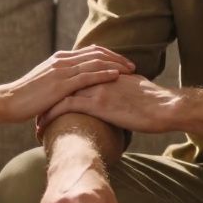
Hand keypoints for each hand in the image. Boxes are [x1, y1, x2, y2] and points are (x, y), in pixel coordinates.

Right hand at [0, 46, 134, 121]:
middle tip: (133, 66)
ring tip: (131, 70)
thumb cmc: (26, 97)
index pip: (90, 51)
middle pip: (96, 53)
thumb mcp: (45, 84)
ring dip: (115, 65)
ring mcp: (62, 70)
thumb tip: (73, 87)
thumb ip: (60, 81)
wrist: (9, 101)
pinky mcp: (61, 83)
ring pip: (95, 62)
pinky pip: (87, 75)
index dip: (109, 55)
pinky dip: (104, 73)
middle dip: (117, 58)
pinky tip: (117, 76)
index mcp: (60, 59)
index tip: (122, 62)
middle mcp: (62, 60)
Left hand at [38, 74, 178, 133]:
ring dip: (46, 108)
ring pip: (61, 94)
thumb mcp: (134, 89)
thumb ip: (121, 87)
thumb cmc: (155, 103)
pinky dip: (52, 116)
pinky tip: (42, 128)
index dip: (61, 89)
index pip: (75, 76)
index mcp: (105, 73)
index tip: (49, 101)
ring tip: (35, 122)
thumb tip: (118, 93)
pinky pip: (67, 107)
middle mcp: (98, 77)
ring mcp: (97, 89)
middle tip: (36, 110)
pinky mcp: (98, 103)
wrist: (166, 107)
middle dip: (49, 98)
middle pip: (64, 84)